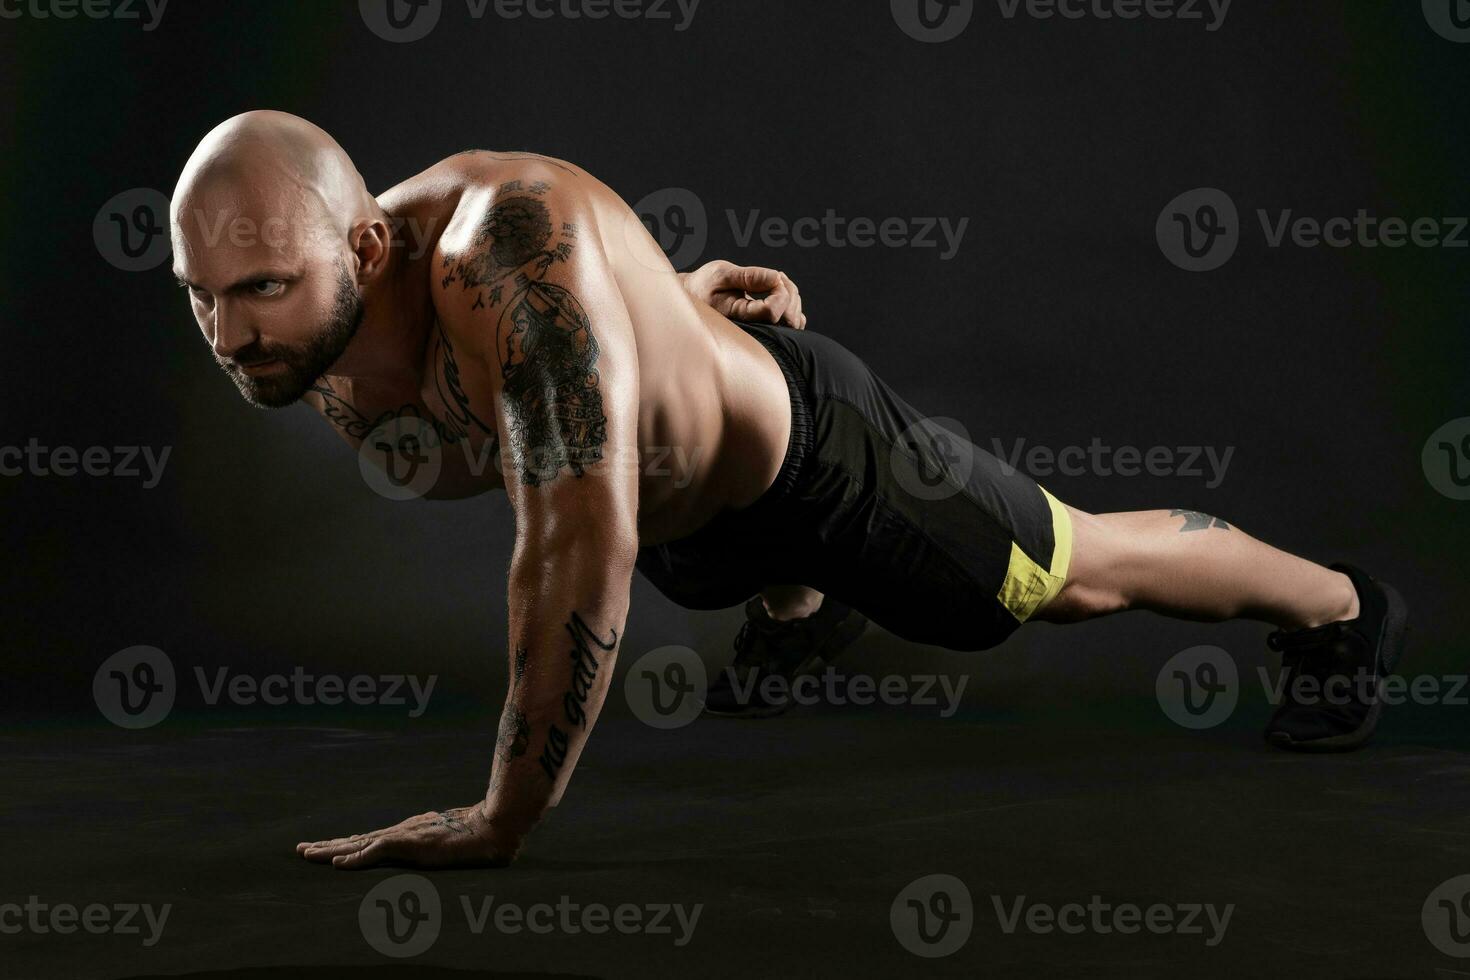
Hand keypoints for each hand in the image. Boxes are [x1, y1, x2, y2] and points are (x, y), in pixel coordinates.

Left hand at [295, 803, 517, 869]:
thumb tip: (430, 851)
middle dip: (327, 844)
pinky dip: (356, 857)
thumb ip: (433, 848)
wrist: (492, 827)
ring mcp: (404, 835)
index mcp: (408, 833)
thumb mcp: (447, 845)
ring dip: (331, 850)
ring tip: (307, 854)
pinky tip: (338, 863)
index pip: (369, 840)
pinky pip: (377, 851)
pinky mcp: (411, 843)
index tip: (324, 848)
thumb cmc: (476, 837)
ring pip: (359, 843)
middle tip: (300, 849)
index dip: (345, 844)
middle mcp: (401, 831)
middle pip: (356, 839)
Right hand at [680, 259, 806, 328]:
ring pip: (794, 320)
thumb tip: (776, 277)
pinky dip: (792, 303)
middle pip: (788, 318)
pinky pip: (794, 321)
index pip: (772, 311)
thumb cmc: (705, 285)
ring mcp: (762, 332)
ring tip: (776, 280)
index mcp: (738, 316)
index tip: (775, 276)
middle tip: (778, 275)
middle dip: (789, 292)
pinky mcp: (769, 328)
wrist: (696, 298)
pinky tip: (778, 292)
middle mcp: (752, 330)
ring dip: (792, 295)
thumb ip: (749, 276)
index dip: (780, 291)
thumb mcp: (721, 273)